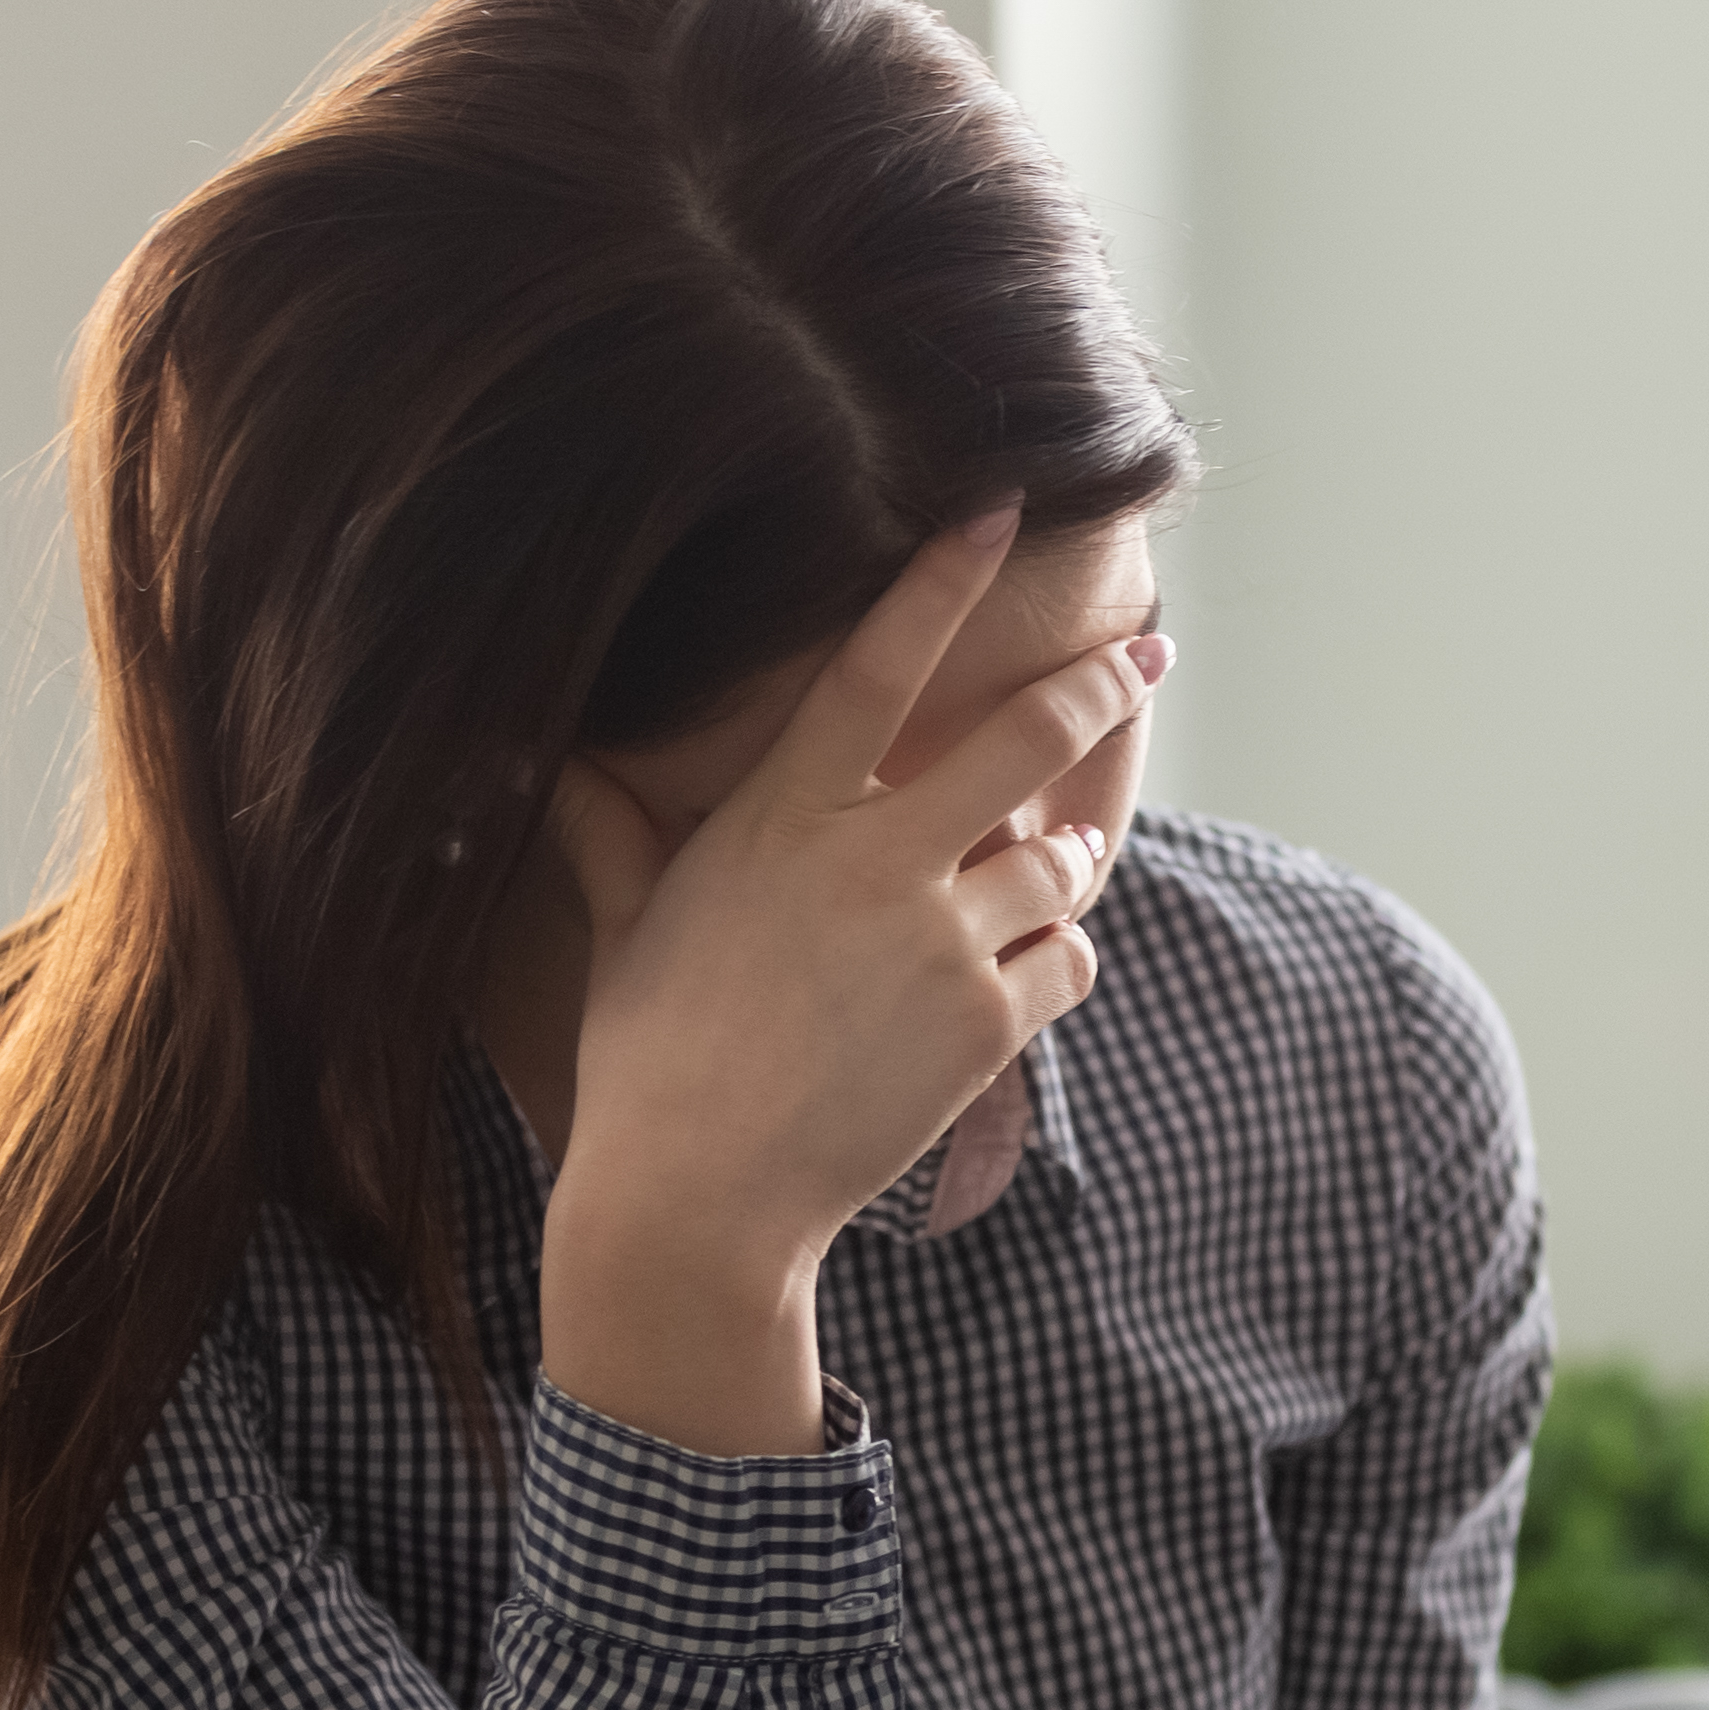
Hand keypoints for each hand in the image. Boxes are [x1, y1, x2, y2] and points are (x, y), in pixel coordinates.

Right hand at [537, 510, 1161, 1451]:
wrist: (696, 1202)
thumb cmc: (646, 1060)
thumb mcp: (626, 929)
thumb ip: (616, 835)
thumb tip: (564, 769)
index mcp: (783, 818)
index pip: (877, 666)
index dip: (942, 578)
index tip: (1004, 508)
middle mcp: (874, 862)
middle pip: (1027, 741)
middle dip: (1099, 686)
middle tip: (1144, 656)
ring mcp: (939, 944)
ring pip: (1061, 862)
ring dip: (1069, 857)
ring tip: (1062, 859)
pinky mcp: (985, 1026)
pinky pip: (1066, 961)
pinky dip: (1058, 959)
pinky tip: (1028, 970)